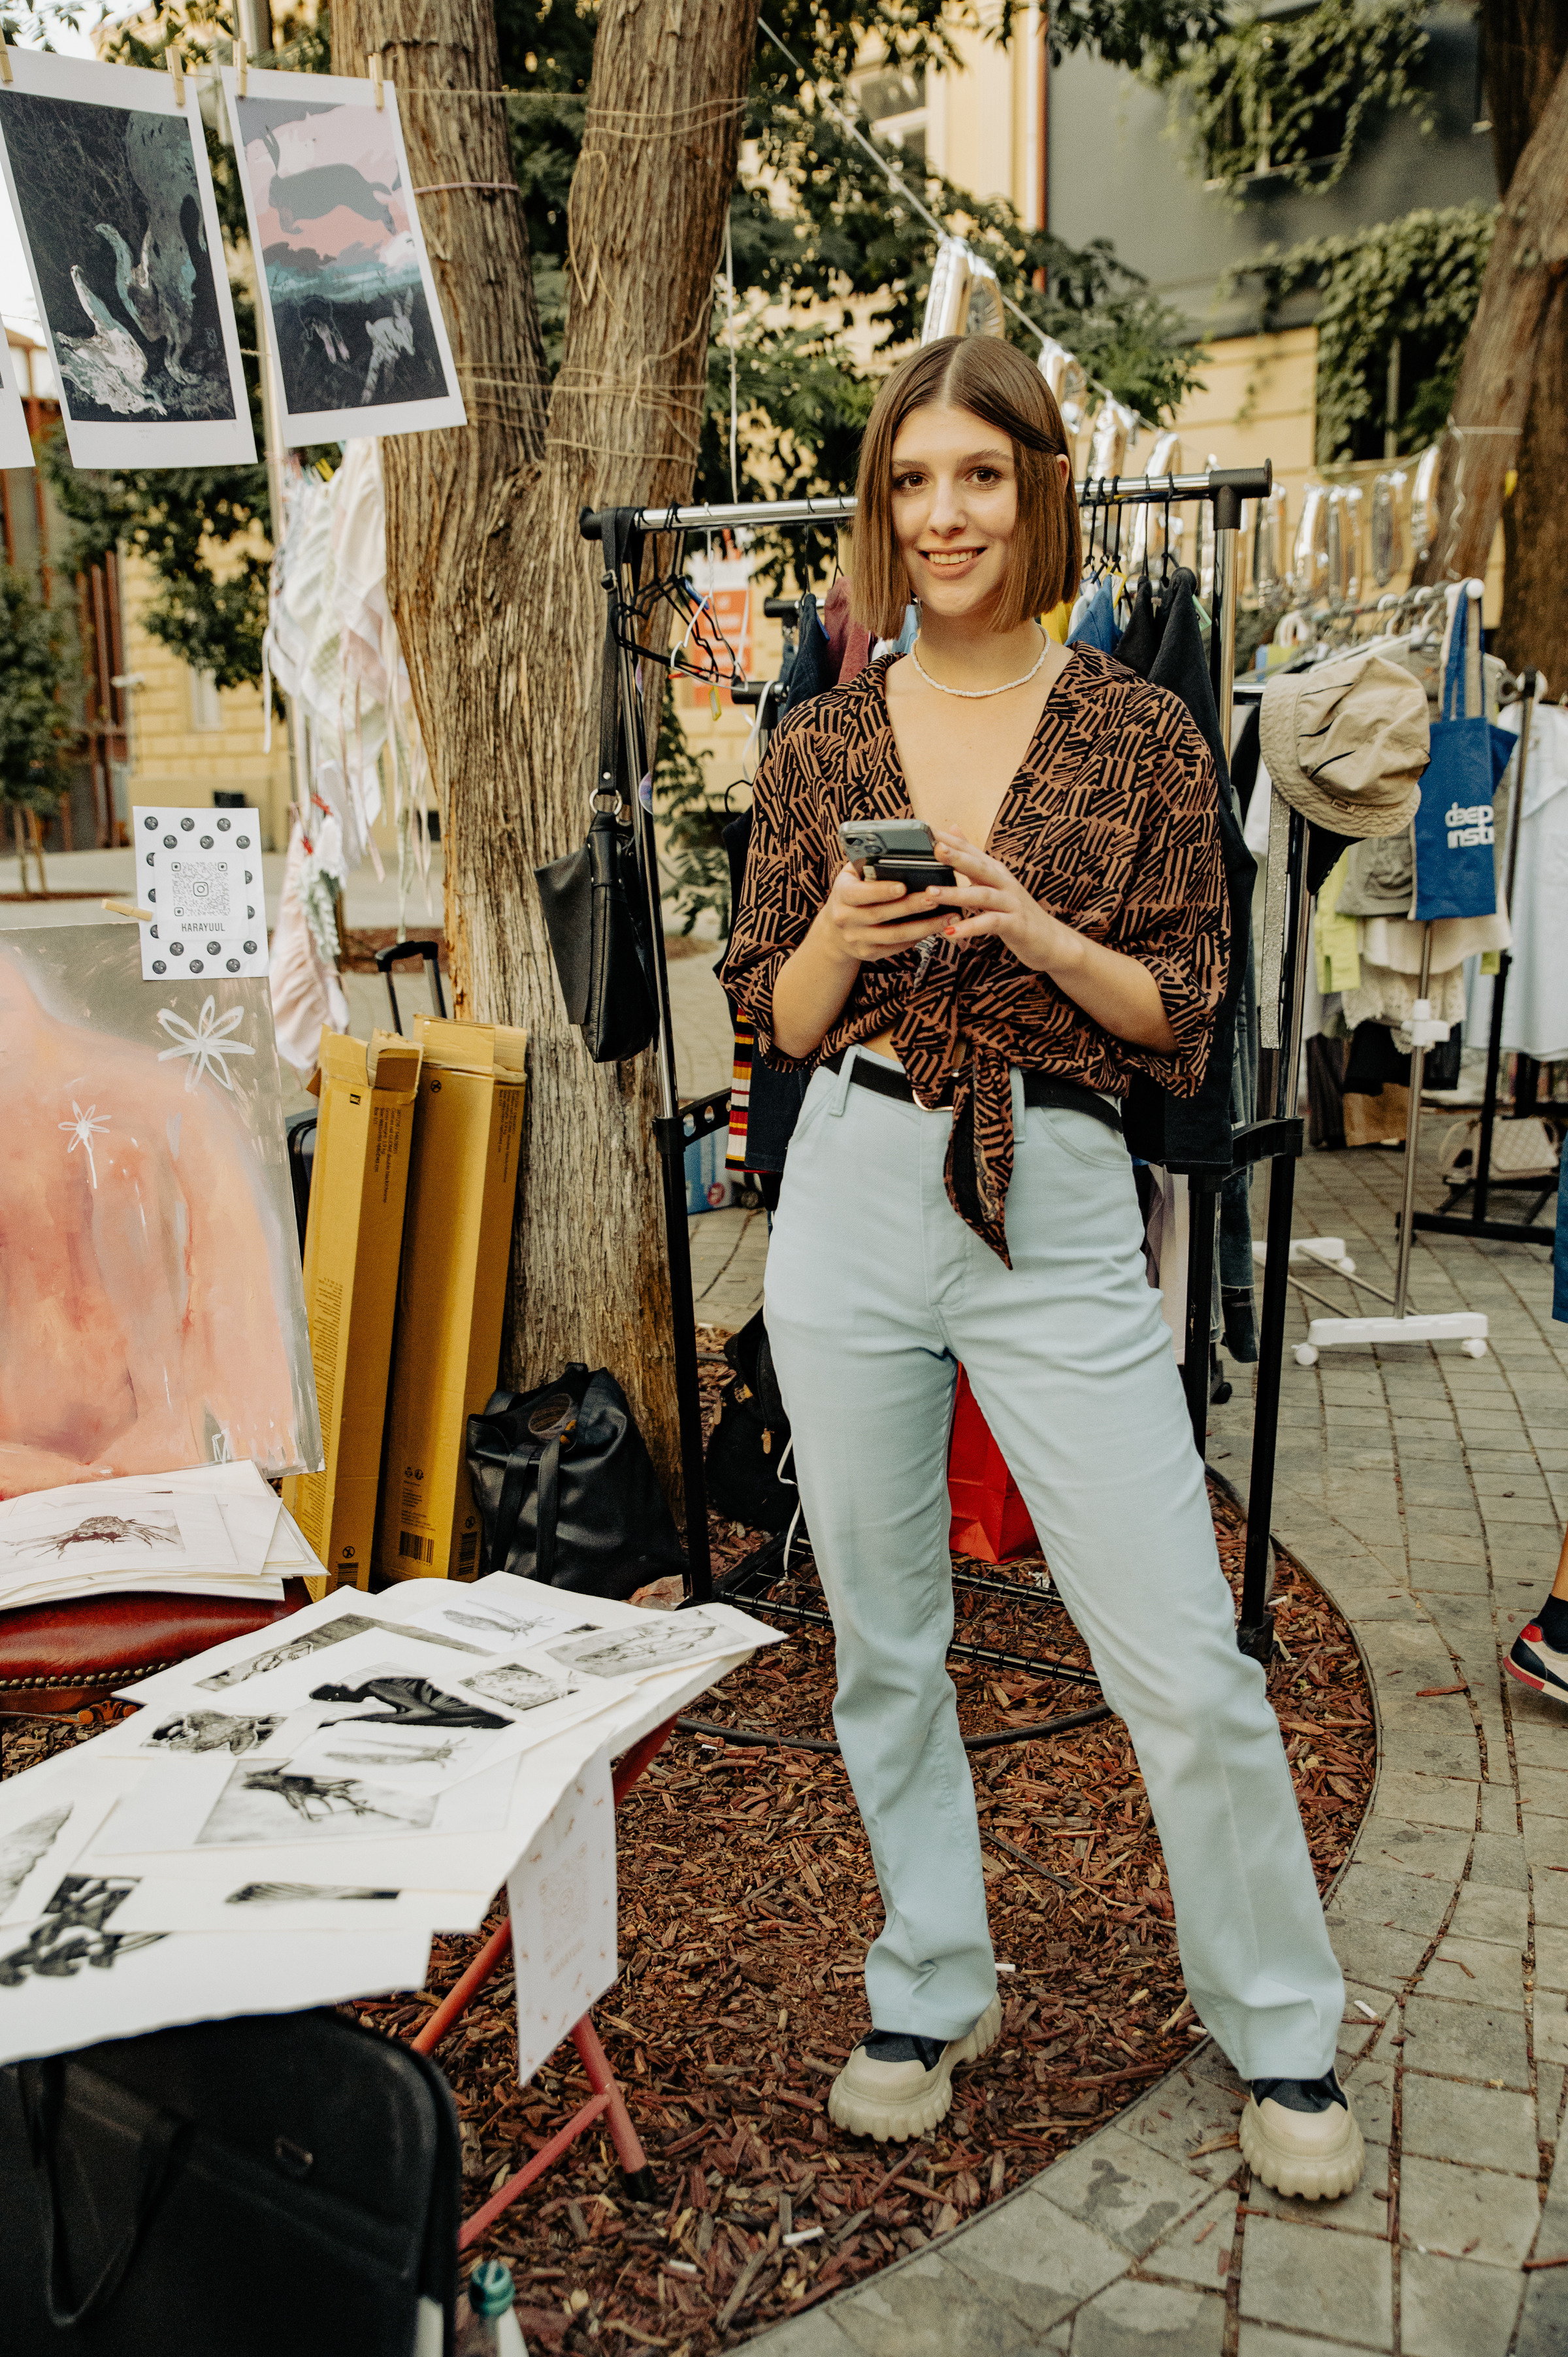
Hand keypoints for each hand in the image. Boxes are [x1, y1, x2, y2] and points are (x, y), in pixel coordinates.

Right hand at [813, 862, 948, 968]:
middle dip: (911, 906)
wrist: (835, 931)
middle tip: (936, 898)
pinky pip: (897, 947)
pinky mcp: (869, 954)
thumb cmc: (853, 892)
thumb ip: (870, 863)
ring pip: (895, 935)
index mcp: (842, 894)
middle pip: (881, 914)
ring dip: (924, 926)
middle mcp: (845, 919)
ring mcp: (857, 940)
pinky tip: (937, 927)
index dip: (881, 891)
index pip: (859, 893)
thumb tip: (898, 848)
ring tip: (949, 916)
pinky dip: (919, 937)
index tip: (903, 885)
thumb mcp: (853, 875)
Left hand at [929, 830, 1080, 976]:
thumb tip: (954, 828)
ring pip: (982, 895)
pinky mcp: (1015, 925)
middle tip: (935, 849)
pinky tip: (951, 932)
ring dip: (956, 893)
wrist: (1050, 939)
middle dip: (957, 857)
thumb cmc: (1015, 911)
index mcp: (996, 871)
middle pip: (979, 866)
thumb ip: (972, 858)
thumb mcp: (993, 881)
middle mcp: (1004, 882)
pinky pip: (990, 924)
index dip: (950, 840)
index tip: (926, 830)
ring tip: (931, 893)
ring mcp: (1011, 903)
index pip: (971, 851)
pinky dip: (971, 927)